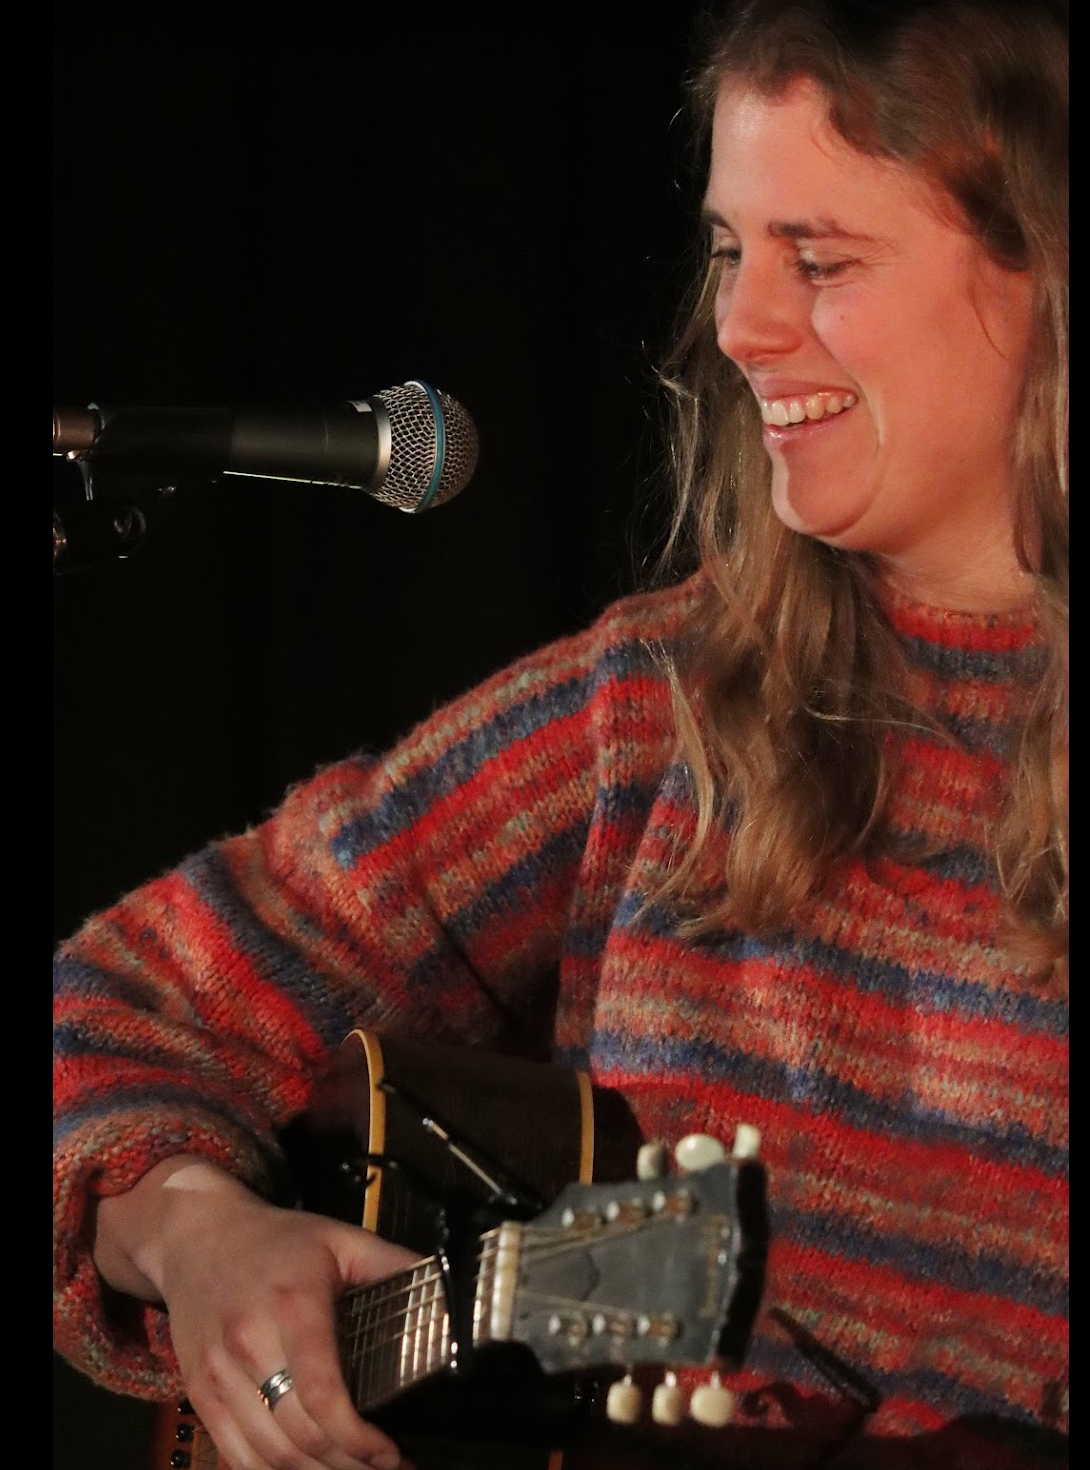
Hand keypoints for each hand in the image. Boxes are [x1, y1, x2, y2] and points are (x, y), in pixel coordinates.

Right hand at [94, 1157, 419, 1468]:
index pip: (324, 1396)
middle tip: (383, 1468)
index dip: (360, 1440)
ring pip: (268, 1455)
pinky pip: (234, 1456)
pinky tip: (304, 1469)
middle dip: (348, 1465)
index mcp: (293, 1308)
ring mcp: (218, 1375)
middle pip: (299, 1436)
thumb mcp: (340, 1239)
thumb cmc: (274, 1239)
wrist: (197, 1236)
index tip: (391, 1455)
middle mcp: (250, 1345)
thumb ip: (392, 1264)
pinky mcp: (200, 1393)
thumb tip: (447, 1288)